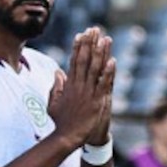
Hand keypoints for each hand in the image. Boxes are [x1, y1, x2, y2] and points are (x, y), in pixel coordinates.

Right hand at [48, 27, 116, 147]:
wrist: (67, 137)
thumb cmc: (61, 122)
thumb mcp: (54, 103)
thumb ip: (56, 87)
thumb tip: (58, 72)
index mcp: (69, 85)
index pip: (74, 61)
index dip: (78, 47)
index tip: (81, 34)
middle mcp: (78, 85)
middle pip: (84, 60)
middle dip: (89, 43)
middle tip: (94, 29)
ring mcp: (88, 93)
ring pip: (95, 69)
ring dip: (100, 53)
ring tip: (105, 38)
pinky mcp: (97, 101)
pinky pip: (104, 84)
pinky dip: (108, 73)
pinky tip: (113, 61)